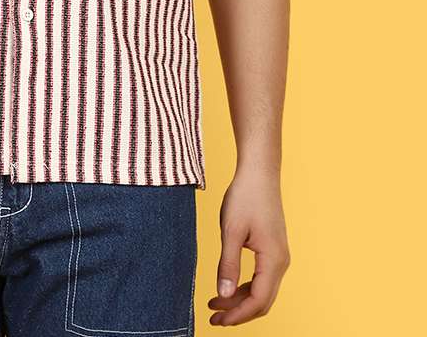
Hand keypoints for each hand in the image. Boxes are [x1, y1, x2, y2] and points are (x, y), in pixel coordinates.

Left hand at [207, 166, 290, 325]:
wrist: (259, 172)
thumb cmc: (245, 197)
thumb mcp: (231, 230)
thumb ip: (227, 264)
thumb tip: (223, 295)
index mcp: (273, 260)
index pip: (257, 301)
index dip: (237, 315)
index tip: (216, 320)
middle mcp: (281, 262)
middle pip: (262, 301)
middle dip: (238, 313)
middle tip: (213, 318)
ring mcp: (279, 256)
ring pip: (261, 290)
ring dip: (240, 300)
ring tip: (214, 304)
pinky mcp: (273, 249)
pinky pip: (261, 278)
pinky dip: (244, 287)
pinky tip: (227, 286)